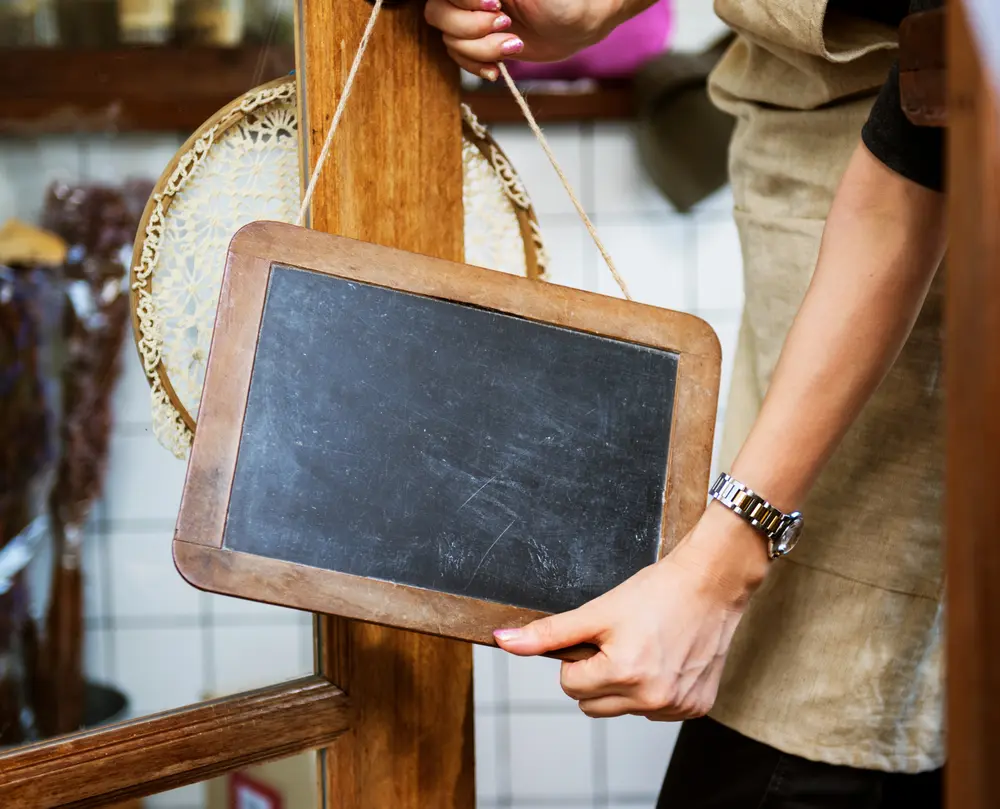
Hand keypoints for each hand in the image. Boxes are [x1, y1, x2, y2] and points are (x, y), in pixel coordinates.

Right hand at [423, 0, 624, 79]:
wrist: (581, 23)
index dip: (466, 2)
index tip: (497, 2)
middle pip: (438, 15)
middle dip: (472, 28)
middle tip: (507, 25)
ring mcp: (473, 20)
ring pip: (450, 41)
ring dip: (483, 50)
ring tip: (515, 45)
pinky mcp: (482, 44)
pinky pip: (460, 60)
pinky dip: (477, 67)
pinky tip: (498, 69)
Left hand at [493, 505, 770, 719]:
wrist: (710, 583)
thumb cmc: (656, 591)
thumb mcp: (597, 610)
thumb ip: (548, 633)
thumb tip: (503, 641)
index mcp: (623, 673)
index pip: (570, 685)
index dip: (578, 658)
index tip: (599, 636)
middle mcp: (652, 698)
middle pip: (592, 704)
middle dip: (596, 675)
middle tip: (620, 641)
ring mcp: (677, 706)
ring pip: (623, 709)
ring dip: (625, 684)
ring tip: (645, 647)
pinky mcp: (697, 707)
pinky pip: (655, 709)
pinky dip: (654, 689)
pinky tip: (666, 659)